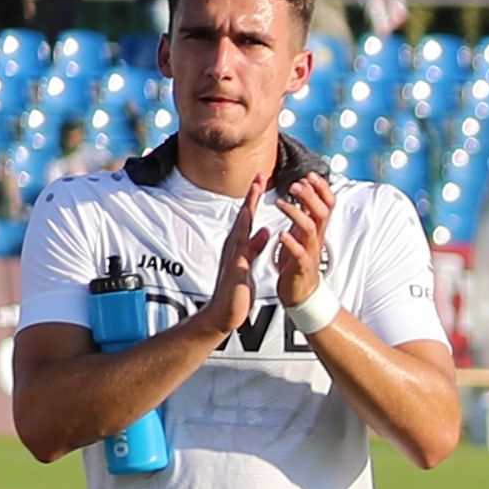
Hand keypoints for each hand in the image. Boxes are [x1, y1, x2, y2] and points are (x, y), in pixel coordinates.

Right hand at [190, 193, 277, 339]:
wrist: (224, 313)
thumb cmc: (236, 289)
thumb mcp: (249, 262)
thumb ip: (255, 246)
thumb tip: (264, 230)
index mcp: (239, 245)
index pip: (248, 217)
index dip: (255, 198)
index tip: (262, 179)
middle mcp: (234, 247)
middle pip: (243, 217)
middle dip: (251, 197)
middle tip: (259, 176)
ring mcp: (234, 257)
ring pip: (241, 230)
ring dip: (248, 211)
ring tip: (255, 195)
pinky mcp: (237, 271)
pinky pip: (245, 253)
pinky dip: (252, 242)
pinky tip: (259, 232)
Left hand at [267, 169, 337, 309]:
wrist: (301, 292)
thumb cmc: (298, 261)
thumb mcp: (304, 234)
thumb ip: (306, 215)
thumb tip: (306, 192)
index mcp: (316, 229)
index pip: (327, 204)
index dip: (321, 189)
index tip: (310, 175)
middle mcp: (316, 238)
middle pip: (321, 211)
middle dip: (310, 196)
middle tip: (295, 184)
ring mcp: (310, 251)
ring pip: (310, 228)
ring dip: (296, 213)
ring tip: (281, 203)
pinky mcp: (301, 266)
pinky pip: (299, 253)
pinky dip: (291, 243)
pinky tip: (281, 235)